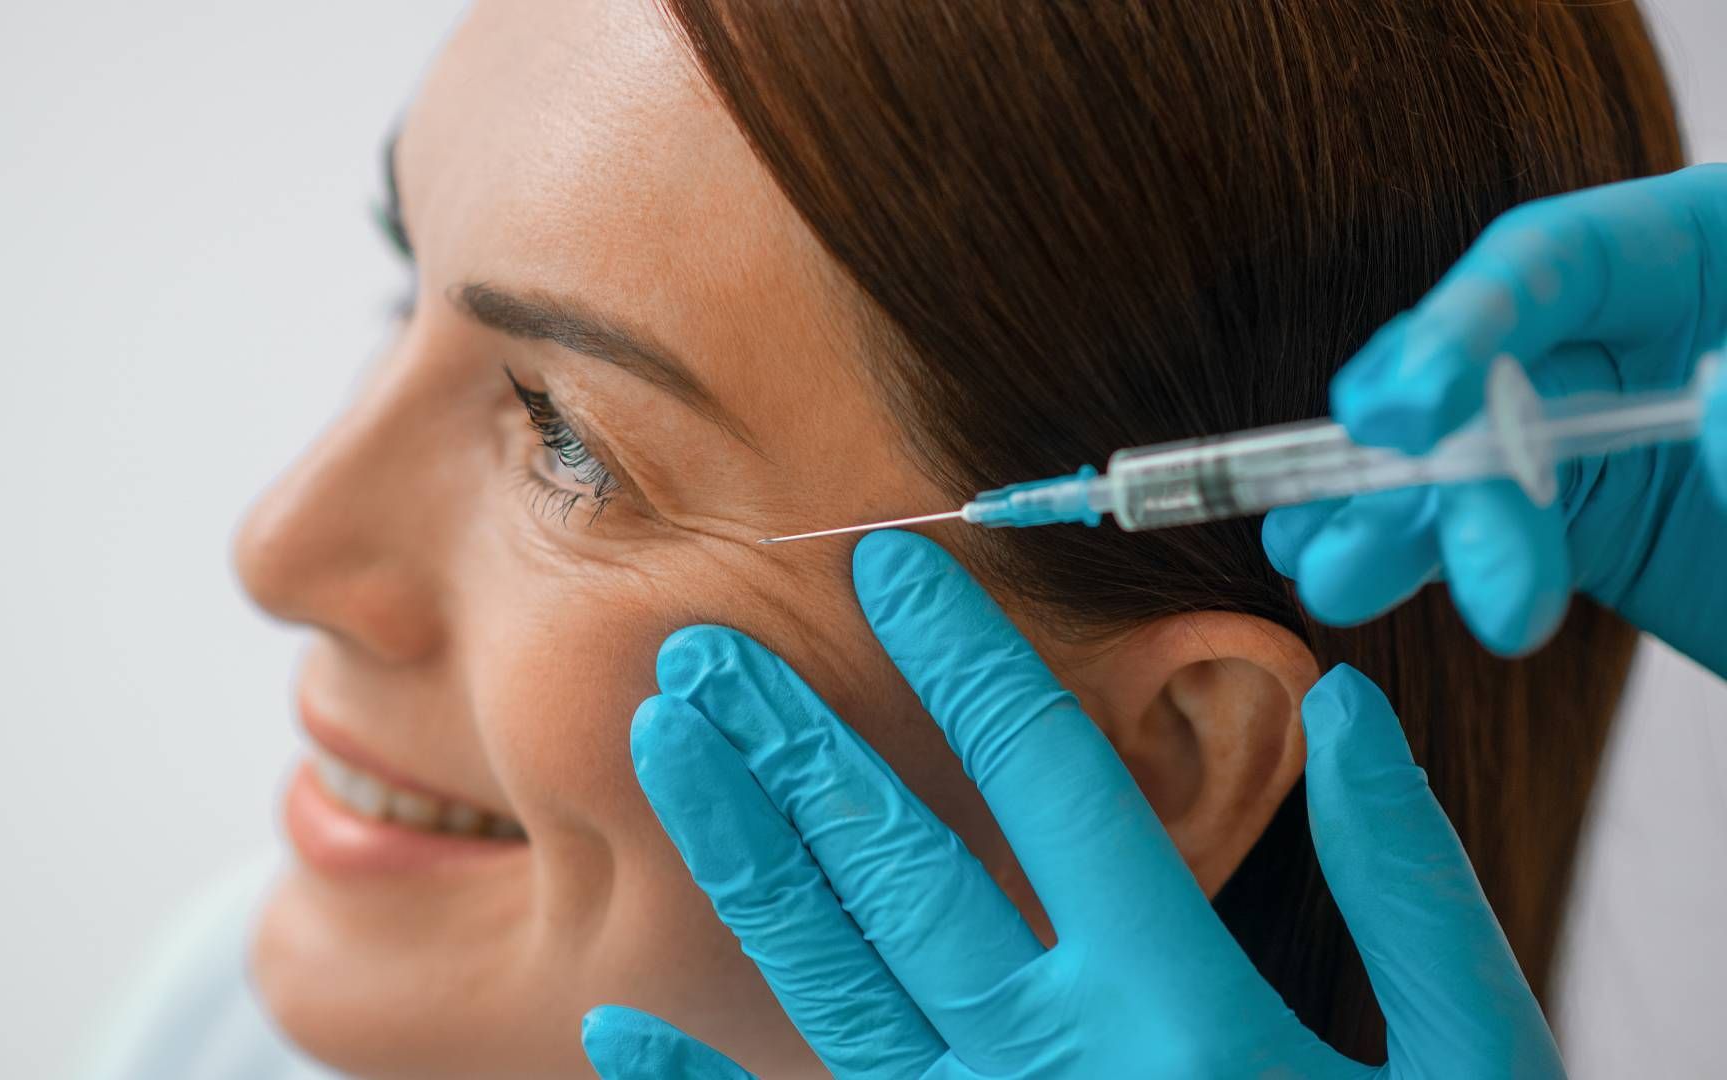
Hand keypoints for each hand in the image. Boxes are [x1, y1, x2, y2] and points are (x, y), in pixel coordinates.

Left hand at [582, 531, 1559, 1078]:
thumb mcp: (1479, 1071)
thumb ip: (1415, 892)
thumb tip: (1346, 706)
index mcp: (1185, 1011)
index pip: (1053, 784)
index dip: (968, 659)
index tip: (891, 564)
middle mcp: (1058, 1068)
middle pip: (901, 868)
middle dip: (797, 741)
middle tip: (702, 644)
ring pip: (831, 980)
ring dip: (744, 852)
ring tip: (668, 744)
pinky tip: (615, 1028)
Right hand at [1263, 165, 1726, 671]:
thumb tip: (1711, 399)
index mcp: (1710, 252)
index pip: (1553, 258)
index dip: (1460, 325)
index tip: (1401, 408)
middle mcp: (1642, 331)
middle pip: (1495, 372)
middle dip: (1436, 466)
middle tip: (1383, 554)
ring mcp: (1609, 427)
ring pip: (1469, 456)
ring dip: (1395, 518)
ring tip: (1338, 577)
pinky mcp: (1595, 520)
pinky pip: (1489, 528)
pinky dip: (1416, 551)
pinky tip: (1348, 568)